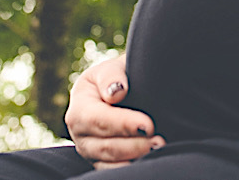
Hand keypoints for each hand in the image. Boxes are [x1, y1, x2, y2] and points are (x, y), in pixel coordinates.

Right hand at [65, 54, 164, 169]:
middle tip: (159, 141)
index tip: (148, 125)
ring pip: (108, 162)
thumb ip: (111, 76)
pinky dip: (130, 167)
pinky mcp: (101, 161)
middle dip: (133, 146)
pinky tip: (148, 161)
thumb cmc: (117, 77)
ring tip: (158, 149)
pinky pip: (112, 170)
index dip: (122, 124)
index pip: (97, 119)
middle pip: (104, 146)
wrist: (120, 89)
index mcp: (79, 107)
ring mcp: (89, 150)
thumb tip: (116, 93)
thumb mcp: (112, 68)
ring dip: (134, 158)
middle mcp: (80, 132)